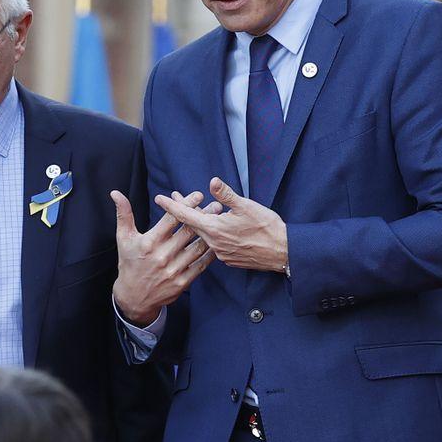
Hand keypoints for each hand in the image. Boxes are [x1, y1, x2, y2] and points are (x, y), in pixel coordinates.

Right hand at [112, 189, 218, 326]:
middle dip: (204, 217)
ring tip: (219, 222)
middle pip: (188, 231)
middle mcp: (162, 255)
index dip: (186, 205)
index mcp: (149, 242)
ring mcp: (173, 270)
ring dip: (209, 234)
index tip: (198, 195)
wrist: (133, 297)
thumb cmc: (129, 263)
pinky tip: (215, 244)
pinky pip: (200, 265)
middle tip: (216, 206)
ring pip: (197, 248)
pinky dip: (209, 254)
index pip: (172, 219)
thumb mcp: (124, 238)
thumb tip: (116, 193)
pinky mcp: (182, 282)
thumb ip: (124, 214)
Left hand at [155, 177, 287, 272]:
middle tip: (177, 199)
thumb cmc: (266, 227)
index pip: (185, 216)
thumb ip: (226, 195)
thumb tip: (212, 182)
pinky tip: (217, 228)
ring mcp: (221, 253)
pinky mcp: (229, 259)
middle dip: (184, 211)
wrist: (283, 252)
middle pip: (192, 225)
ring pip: (204, 235)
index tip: (159, 198)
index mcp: (214, 229)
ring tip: (198, 210)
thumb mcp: (246, 206)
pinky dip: (212, 234)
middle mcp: (214, 243)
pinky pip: (214, 245)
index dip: (171, 206)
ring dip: (199, 222)